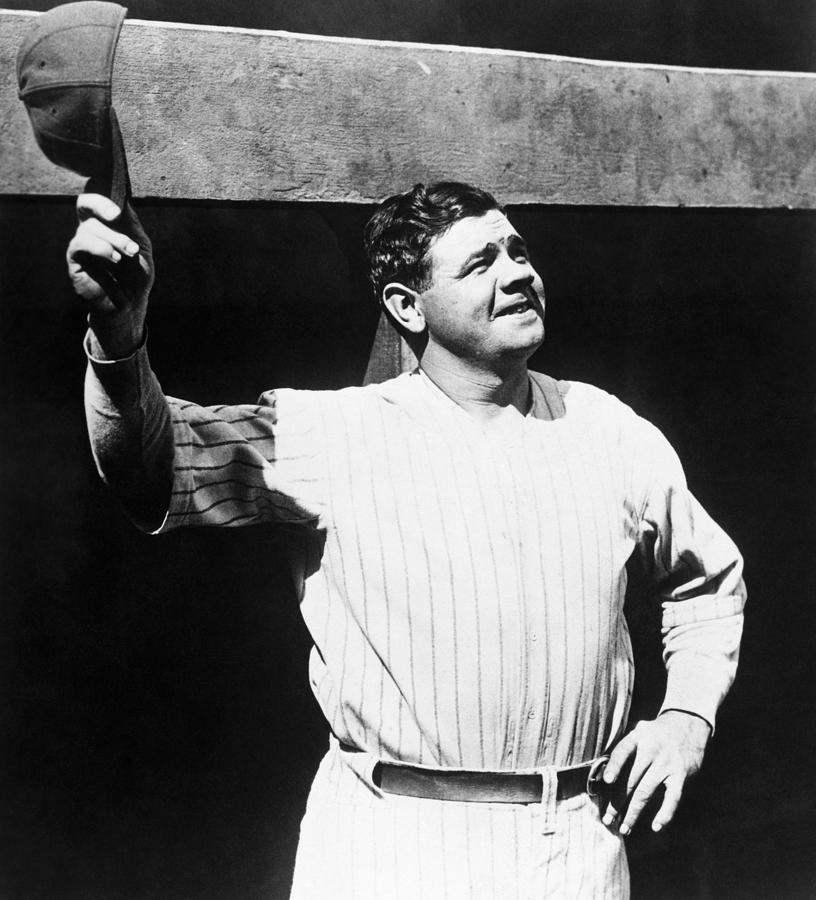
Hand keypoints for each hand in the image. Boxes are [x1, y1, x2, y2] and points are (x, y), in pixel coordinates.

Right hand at [67, 193, 154, 356]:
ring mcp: (80, 246)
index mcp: (105, 225)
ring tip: (128, 253)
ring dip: (112, 238)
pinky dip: (100, 248)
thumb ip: (132, 226)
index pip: (94, 201)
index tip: (117, 206)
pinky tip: (114, 258)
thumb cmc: (136, 276)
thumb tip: (123, 203)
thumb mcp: (141, 248)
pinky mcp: (74, 262)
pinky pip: (80, 245)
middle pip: (86, 207)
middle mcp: (89, 232)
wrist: (131, 305)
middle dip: (106, 213)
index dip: (101, 198)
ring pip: (88, 228)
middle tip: (122, 224)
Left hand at [600, 710, 710, 834]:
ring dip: (633, 813)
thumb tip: (603, 773)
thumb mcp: (639, 729)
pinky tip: (656, 827)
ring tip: (624, 828)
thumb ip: (624, 747)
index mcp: (637, 737)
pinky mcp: (681, 775)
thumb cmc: (656, 732)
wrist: (688, 723)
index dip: (614, 766)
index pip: (622, 752)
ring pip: (646, 792)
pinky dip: (665, 814)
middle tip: (607, 819)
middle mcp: (651, 750)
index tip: (606, 781)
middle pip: (630, 779)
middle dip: (617, 802)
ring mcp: (666, 764)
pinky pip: (672, 798)